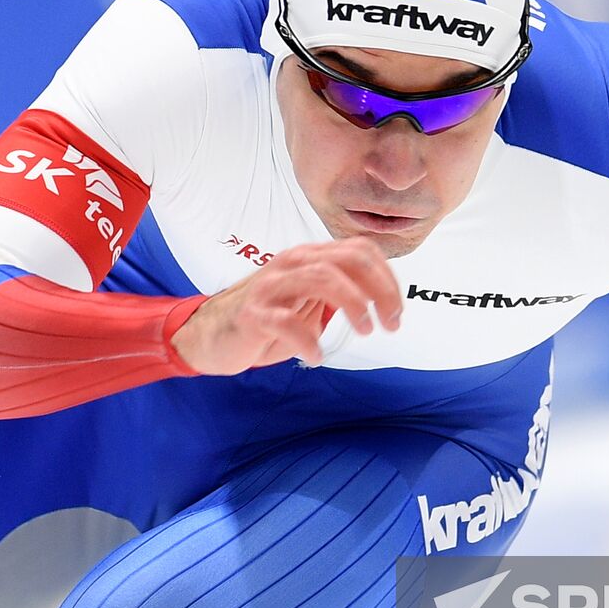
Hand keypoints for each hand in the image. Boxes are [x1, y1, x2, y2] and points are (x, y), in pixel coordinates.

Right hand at [170, 237, 402, 374]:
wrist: (211, 335)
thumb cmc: (266, 319)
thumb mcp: (310, 301)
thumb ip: (340, 292)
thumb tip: (383, 299)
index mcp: (309, 258)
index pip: (361, 251)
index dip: (387, 279)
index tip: (396, 311)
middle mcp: (292, 263)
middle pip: (348, 260)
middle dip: (379, 291)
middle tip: (389, 323)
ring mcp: (271, 287)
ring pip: (322, 278)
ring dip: (352, 305)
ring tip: (363, 331)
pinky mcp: (252, 314)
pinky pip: (286, 322)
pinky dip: (309, 341)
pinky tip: (316, 356)